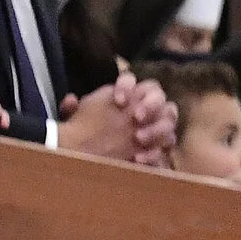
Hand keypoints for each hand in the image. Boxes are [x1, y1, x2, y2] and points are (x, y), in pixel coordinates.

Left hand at [59, 75, 177, 164]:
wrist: (90, 158)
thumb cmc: (86, 134)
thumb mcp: (76, 121)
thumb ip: (73, 110)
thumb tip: (70, 101)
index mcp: (126, 94)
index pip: (132, 80)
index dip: (127, 86)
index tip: (118, 101)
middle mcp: (144, 107)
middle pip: (159, 96)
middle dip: (151, 104)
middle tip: (137, 117)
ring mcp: (155, 127)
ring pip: (169, 119)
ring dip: (156, 129)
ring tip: (138, 138)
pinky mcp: (158, 149)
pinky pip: (166, 148)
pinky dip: (154, 154)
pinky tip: (138, 159)